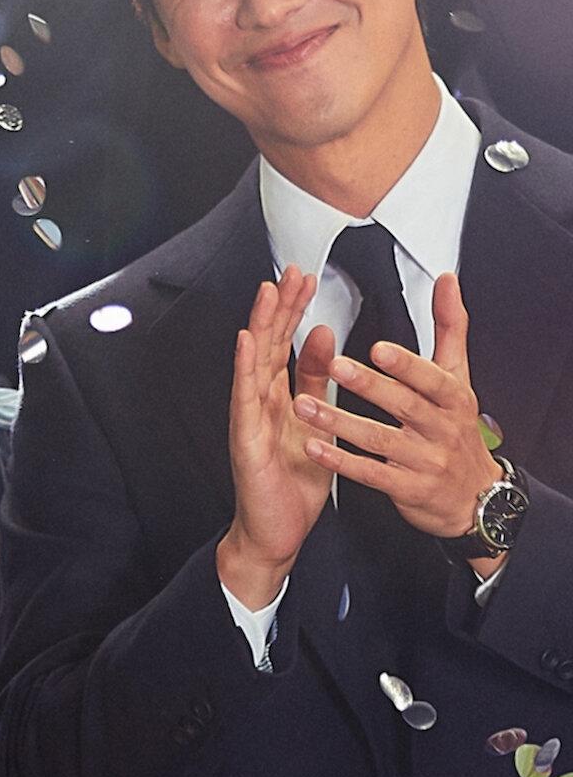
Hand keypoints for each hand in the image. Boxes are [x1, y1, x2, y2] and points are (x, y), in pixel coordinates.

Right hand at [219, 267, 332, 610]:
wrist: (277, 531)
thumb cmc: (293, 482)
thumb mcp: (319, 422)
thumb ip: (319, 381)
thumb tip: (325, 335)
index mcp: (278, 397)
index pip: (285, 344)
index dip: (293, 310)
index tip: (303, 279)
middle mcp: (259, 401)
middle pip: (267, 344)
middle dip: (278, 307)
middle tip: (289, 272)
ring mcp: (248, 418)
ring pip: (253, 363)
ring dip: (260, 326)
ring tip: (267, 294)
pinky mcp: (245, 439)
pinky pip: (244, 398)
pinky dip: (245, 368)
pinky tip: (249, 343)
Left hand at [294, 273, 506, 570]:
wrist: (473, 496)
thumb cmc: (457, 427)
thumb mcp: (459, 377)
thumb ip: (450, 328)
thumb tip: (446, 280)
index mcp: (453, 398)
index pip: (432, 379)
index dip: (406, 365)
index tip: (377, 348)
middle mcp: (442, 429)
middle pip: (405, 406)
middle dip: (369, 385)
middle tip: (333, 366)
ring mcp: (424, 462)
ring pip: (379, 440)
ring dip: (339, 422)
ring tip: (303, 405)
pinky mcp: (406, 489)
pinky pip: (370, 474)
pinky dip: (340, 461)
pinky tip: (313, 446)